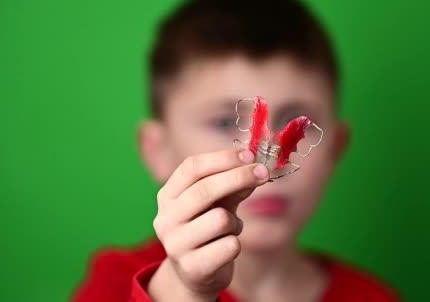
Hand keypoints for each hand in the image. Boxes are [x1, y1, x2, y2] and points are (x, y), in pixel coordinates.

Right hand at [147, 149, 269, 301]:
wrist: (195, 275)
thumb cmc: (208, 229)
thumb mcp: (218, 202)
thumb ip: (233, 185)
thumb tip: (256, 167)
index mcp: (167, 196)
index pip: (192, 167)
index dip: (223, 158)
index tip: (250, 155)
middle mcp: (165, 219)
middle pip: (205, 189)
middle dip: (239, 177)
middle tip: (264, 173)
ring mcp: (176, 245)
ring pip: (221, 219)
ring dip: (235, 222)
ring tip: (229, 230)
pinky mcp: (192, 268)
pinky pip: (230, 246)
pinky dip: (236, 244)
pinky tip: (226, 249)